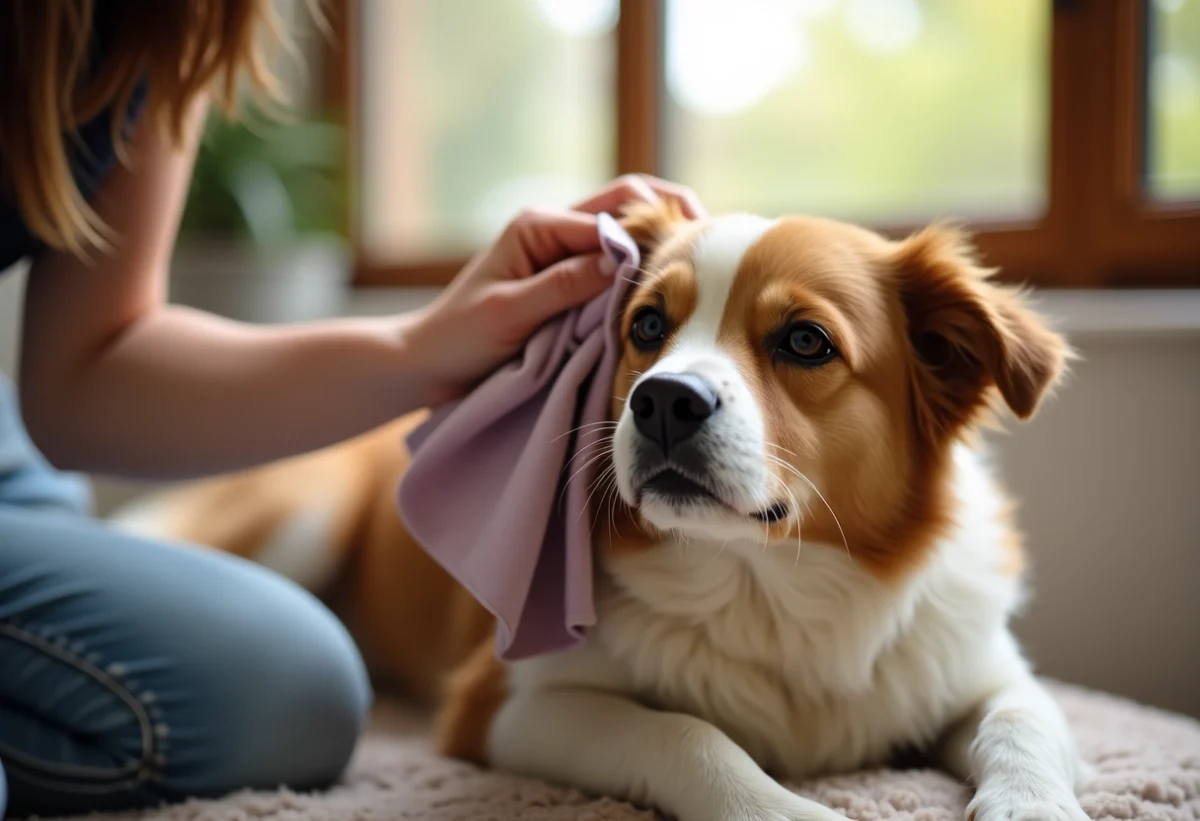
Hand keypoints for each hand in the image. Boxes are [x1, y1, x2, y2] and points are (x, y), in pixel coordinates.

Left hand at [406, 175, 704, 401]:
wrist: (426, 363)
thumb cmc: (459, 338)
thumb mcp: (511, 313)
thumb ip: (564, 285)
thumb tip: (621, 260)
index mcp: (538, 225)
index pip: (616, 212)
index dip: (657, 231)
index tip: (693, 259)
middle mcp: (553, 229)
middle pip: (630, 206)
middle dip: (673, 219)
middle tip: (715, 248)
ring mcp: (561, 252)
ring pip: (626, 233)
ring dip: (660, 244)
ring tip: (700, 268)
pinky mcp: (563, 278)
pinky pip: (612, 265)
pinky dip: (640, 271)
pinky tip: (665, 291)